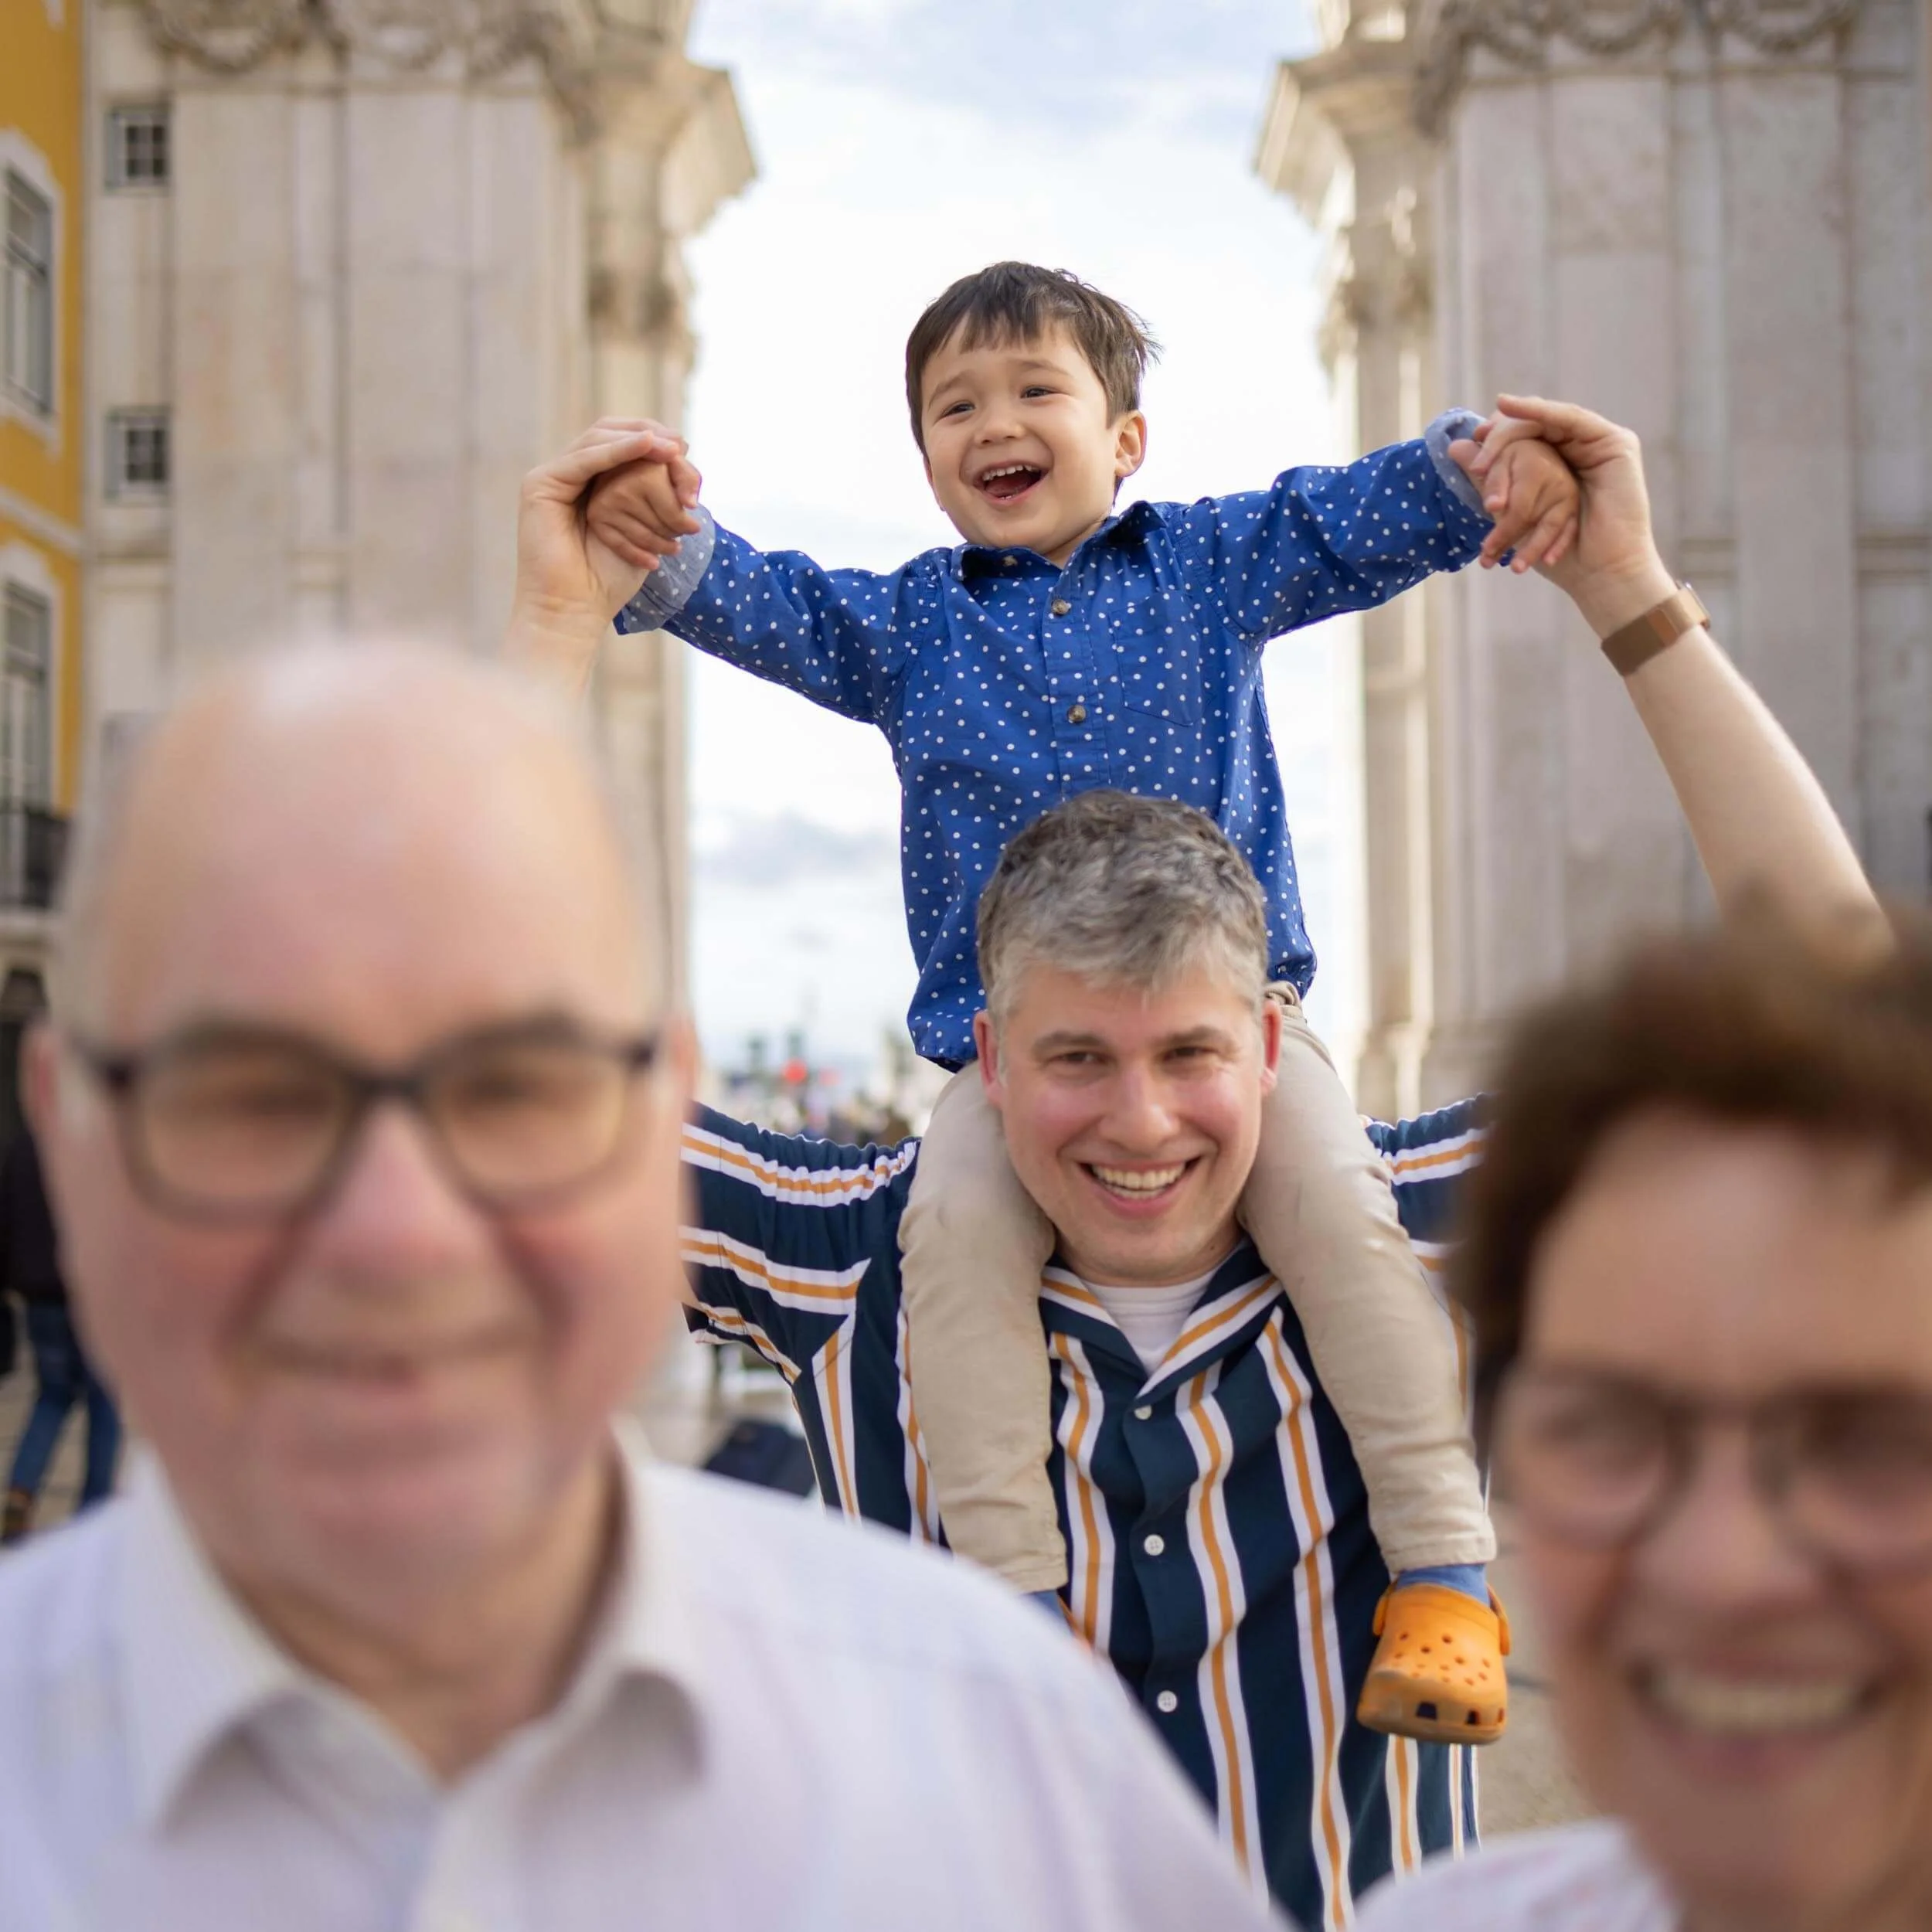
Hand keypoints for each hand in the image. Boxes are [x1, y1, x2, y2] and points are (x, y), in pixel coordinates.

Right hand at [506, 419, 689, 682]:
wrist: (575, 609)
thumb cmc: (608, 579)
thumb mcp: (643, 528)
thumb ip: (655, 495)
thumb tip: (684, 462)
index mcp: (588, 484)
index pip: (619, 445)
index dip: (651, 440)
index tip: (685, 450)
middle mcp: (567, 476)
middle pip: (607, 434)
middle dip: (647, 434)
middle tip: (679, 445)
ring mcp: (551, 478)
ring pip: (597, 440)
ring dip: (638, 440)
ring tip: (670, 447)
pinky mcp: (540, 484)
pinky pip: (584, 459)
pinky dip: (618, 450)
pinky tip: (647, 445)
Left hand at [1465, 397, 1675, 635]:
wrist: (1599, 575)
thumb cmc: (1557, 555)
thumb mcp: (1513, 515)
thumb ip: (1490, 480)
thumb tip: (1454, 447)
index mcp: (1558, 465)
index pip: (1521, 438)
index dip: (1492, 439)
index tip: (1466, 452)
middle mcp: (1579, 451)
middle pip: (1532, 427)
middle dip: (1498, 436)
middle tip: (1474, 453)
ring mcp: (1598, 444)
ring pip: (1547, 419)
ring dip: (1511, 429)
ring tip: (1483, 434)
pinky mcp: (1615, 442)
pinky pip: (1571, 418)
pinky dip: (1539, 411)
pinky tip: (1509, 410)